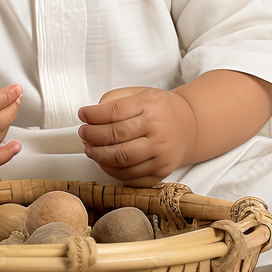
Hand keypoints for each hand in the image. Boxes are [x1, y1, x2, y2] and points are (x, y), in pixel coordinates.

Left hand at [78, 86, 196, 185]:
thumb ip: (115, 99)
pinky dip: (112, 172)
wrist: (189, 126)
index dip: (93, 115)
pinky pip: (131, 177)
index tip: (82, 115)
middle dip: (92, 136)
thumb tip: (92, 113)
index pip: (114, 112)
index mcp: (150, 107)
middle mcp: (157, 131)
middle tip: (83, 133)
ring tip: (90, 149)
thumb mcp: (140, 93)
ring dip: (99, 156)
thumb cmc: (160, 110)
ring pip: (121, 160)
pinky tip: (105, 162)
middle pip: (116, 137)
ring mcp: (160, 153)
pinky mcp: (161, 171)